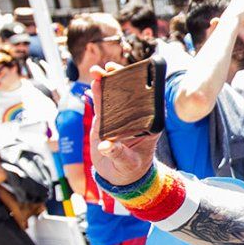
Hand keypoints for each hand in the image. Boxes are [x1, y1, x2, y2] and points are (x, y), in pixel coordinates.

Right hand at [88, 63, 160, 187]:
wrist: (118, 176)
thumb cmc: (129, 169)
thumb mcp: (126, 163)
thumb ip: (118, 153)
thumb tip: (106, 146)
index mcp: (148, 124)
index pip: (149, 100)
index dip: (142, 85)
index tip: (136, 74)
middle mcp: (135, 118)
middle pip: (130, 93)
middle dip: (121, 78)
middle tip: (111, 68)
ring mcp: (120, 117)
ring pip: (114, 95)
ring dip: (106, 81)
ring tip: (97, 70)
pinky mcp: (106, 120)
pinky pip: (102, 103)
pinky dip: (98, 92)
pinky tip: (94, 81)